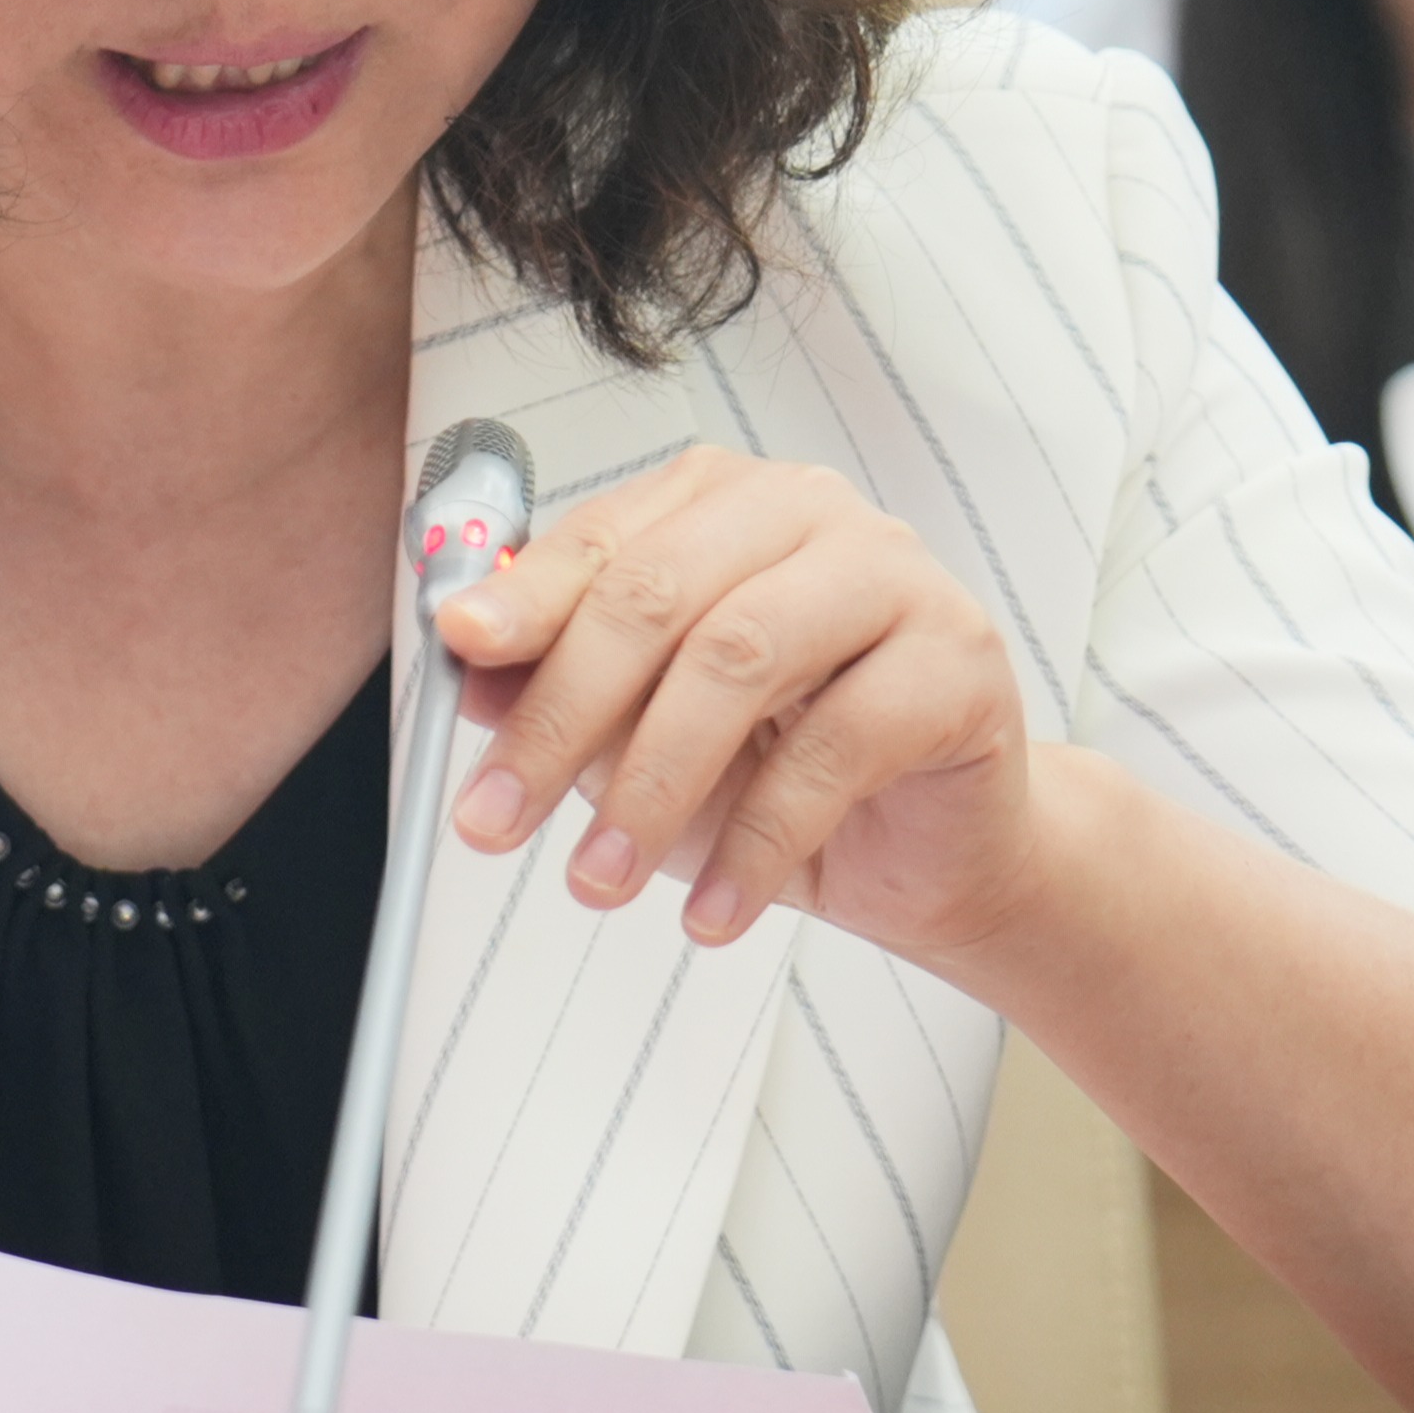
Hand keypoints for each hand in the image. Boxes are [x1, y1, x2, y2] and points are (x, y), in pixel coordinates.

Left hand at [439, 446, 1048, 959]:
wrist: (928, 847)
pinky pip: (837, 747)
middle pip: (659, 593)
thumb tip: (473, 676)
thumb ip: (562, 689)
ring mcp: (893, 574)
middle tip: (496, 818)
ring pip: (740, 658)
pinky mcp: (957, 659)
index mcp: (717, 502)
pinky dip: (758, 843)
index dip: (523, 601)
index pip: (602, 541)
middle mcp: (805, 512)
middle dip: (563, 715)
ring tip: (598, 881)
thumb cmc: (780, 769)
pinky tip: (713, 909)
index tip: (455, 654)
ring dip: (651, 786)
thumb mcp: (639, 734)